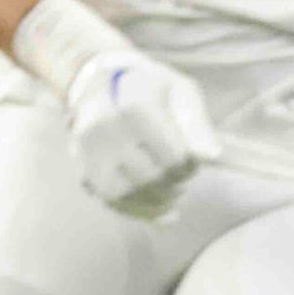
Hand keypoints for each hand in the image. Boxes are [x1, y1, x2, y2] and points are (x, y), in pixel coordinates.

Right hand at [63, 50, 219, 220]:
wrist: (99, 83)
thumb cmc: (149, 88)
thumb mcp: (179, 92)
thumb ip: (197, 122)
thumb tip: (211, 156)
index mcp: (134, 105)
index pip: (174, 157)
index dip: (190, 165)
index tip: (191, 160)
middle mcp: (105, 128)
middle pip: (153, 177)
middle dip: (175, 183)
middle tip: (180, 175)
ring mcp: (89, 150)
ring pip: (131, 194)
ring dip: (157, 200)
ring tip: (170, 191)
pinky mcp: (82, 167)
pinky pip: (112, 202)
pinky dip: (138, 211)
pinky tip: (157, 209)